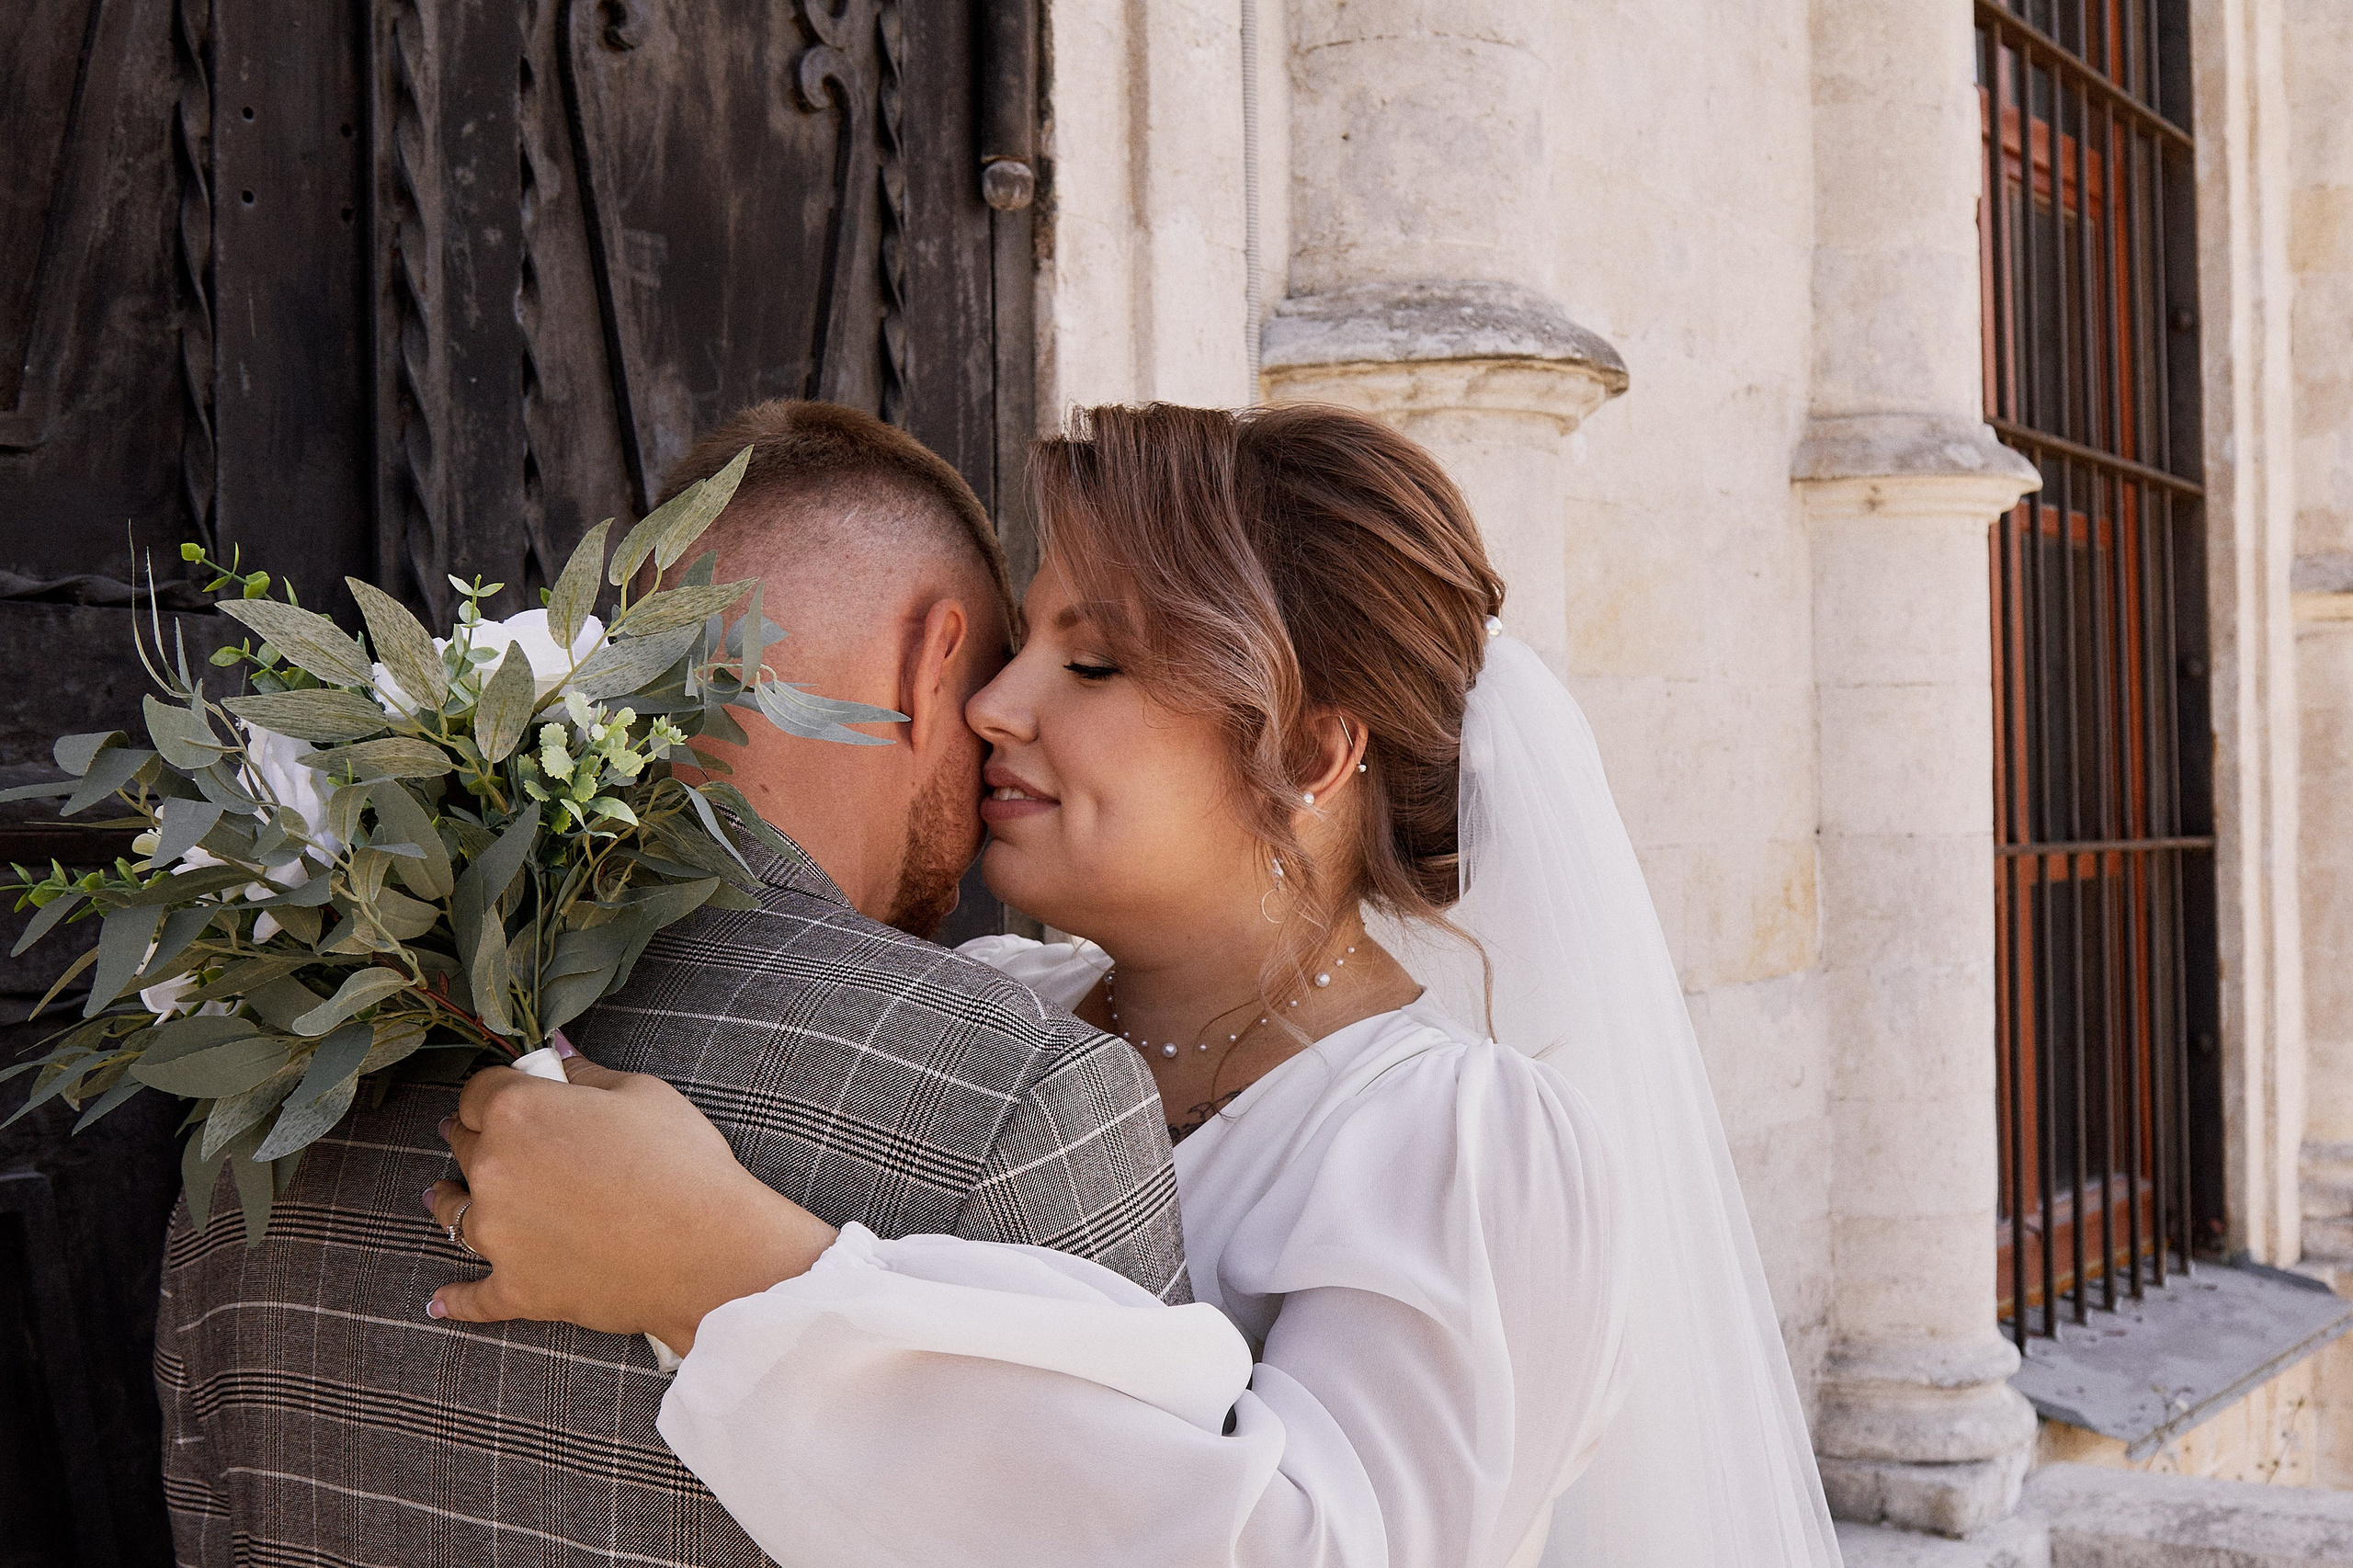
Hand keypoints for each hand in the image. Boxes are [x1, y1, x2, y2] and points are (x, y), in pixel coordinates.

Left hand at [425, 1054, 836, 1354]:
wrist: (709, 1252)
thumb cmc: (682, 1163)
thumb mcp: (642, 1095)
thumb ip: (585, 1073)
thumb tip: (557, 1049)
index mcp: (519, 1111)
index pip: (480, 1088)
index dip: (496, 1086)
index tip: (507, 1090)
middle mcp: (493, 1170)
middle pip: (463, 1144)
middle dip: (471, 1134)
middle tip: (469, 1133)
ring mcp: (499, 1235)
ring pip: (453, 1213)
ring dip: (444, 1200)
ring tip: (438, 1195)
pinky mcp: (517, 1288)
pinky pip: (472, 1297)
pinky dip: (453, 1300)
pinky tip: (437, 1302)